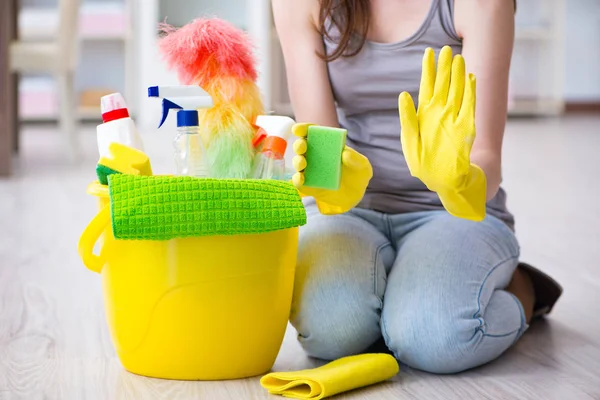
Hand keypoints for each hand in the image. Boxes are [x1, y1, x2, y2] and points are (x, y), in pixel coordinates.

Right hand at [291, 123, 372, 214]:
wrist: (355, 196)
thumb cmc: (357, 175)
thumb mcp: (363, 166)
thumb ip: (356, 159)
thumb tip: (345, 154)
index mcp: (326, 144)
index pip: (312, 133)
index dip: (304, 129)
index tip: (298, 129)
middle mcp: (315, 155)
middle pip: (302, 146)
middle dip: (299, 145)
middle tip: (302, 146)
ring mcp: (310, 170)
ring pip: (298, 163)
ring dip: (297, 161)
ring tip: (302, 162)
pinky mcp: (308, 185)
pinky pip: (299, 182)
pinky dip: (297, 180)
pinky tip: (300, 179)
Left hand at [399, 46, 485, 220]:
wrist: (444, 182)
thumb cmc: (424, 164)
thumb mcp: (410, 141)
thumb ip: (407, 118)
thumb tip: (403, 94)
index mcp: (424, 116)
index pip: (427, 88)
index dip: (428, 71)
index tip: (428, 53)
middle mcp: (440, 114)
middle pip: (443, 86)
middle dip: (444, 68)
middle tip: (446, 49)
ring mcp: (454, 119)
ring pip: (457, 92)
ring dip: (458, 75)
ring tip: (459, 58)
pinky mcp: (466, 128)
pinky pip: (469, 106)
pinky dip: (470, 93)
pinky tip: (470, 78)